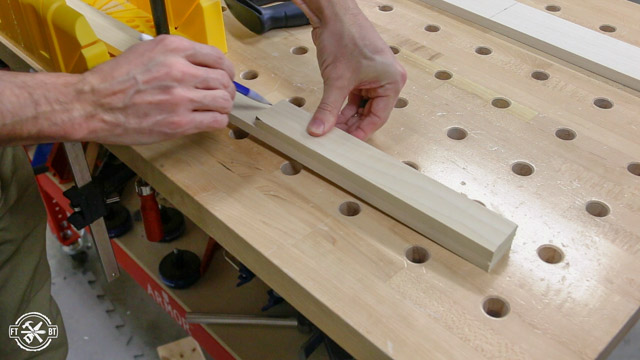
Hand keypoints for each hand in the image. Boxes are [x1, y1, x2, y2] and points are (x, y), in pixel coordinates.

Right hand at [79, 35, 234, 144]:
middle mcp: (180, 70)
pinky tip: (209, 120)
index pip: (217, 56)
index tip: (225, 76)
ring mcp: (181, 97)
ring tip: (216, 109)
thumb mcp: (146, 52)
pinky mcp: (180, 122)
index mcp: (173, 48)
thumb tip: (200, 66)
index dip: (225, 69)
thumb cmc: (114, 81)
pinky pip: (215, 121)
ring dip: (224, 106)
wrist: (92, 105)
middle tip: (222, 95)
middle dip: (226, 89)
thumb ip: (175, 56)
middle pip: (223, 80)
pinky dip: (217, 121)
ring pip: (224, 101)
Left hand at [297, 1, 406, 139]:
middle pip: (370, 113)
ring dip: (345, 116)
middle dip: (351, 125)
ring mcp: (373, 76)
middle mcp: (386, 79)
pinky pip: (353, 96)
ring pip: (360, 106)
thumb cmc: (345, 36)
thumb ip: (328, 109)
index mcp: (392, 81)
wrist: (333, 13)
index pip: (378, 117)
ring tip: (329, 129)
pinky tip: (330, 115)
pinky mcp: (360, 72)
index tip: (346, 143)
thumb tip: (319, 130)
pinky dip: (342, 105)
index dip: (360, 132)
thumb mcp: (336, 80)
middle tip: (335, 138)